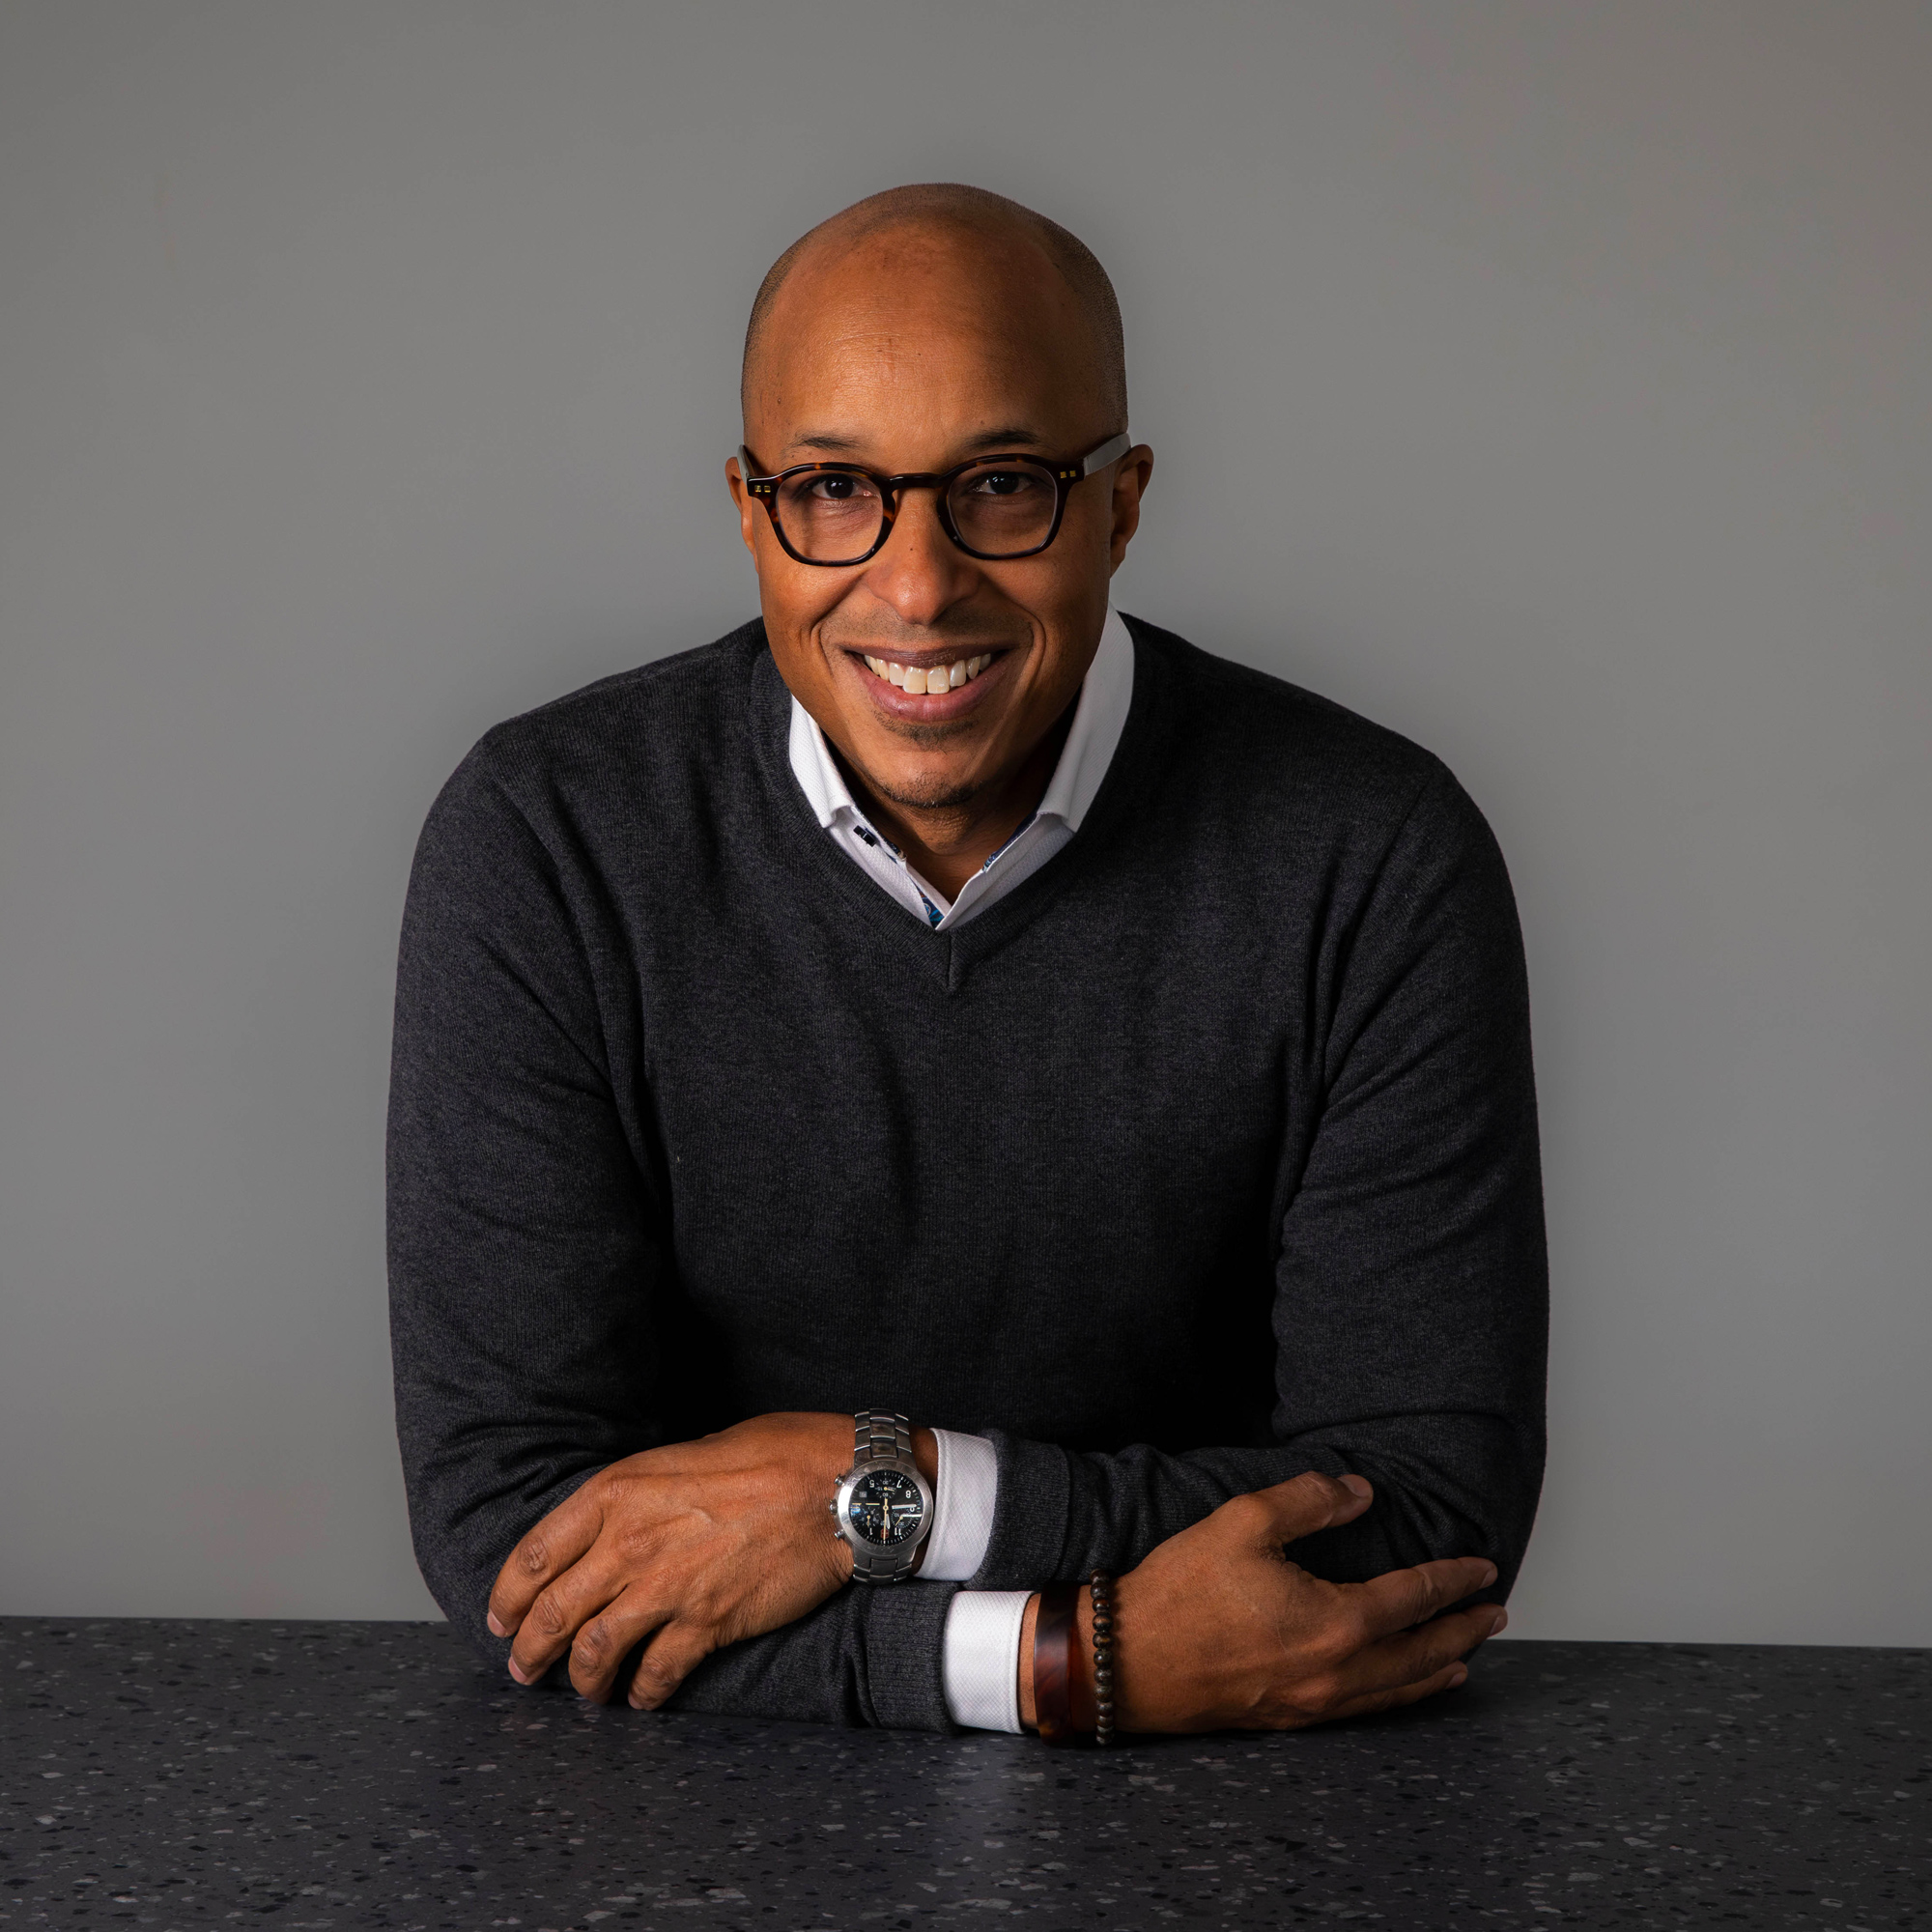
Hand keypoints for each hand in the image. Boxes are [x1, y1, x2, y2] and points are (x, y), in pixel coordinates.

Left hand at [486, 1413, 917, 1707]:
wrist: (833, 1487)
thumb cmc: (773, 1455)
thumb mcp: (685, 1453)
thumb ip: (642, 1495)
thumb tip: (625, 1523)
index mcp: (616, 1492)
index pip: (533, 1555)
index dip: (508, 1596)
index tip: (502, 1618)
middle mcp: (629, 1542)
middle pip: (552, 1612)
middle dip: (530, 1649)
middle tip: (524, 1669)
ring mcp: (666, 1587)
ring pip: (593, 1651)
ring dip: (580, 1680)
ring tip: (583, 1692)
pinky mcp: (705, 1623)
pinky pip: (655, 1674)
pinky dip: (642, 1694)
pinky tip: (641, 1698)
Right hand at [1023, 1471, 1505, 1732]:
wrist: (1126, 1663)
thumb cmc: (1180, 1592)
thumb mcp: (1242, 1521)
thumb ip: (1308, 1500)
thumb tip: (1359, 1493)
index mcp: (1335, 1622)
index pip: (1415, 1598)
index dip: (1454, 1580)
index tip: (1484, 1567)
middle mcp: (1337, 1671)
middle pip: (1422, 1653)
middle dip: (1464, 1630)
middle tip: (1494, 1613)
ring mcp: (1315, 1702)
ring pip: (1399, 1689)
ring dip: (1440, 1668)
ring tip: (1467, 1655)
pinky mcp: (1290, 1717)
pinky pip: (1368, 1709)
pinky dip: (1401, 1695)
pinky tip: (1402, 1688)